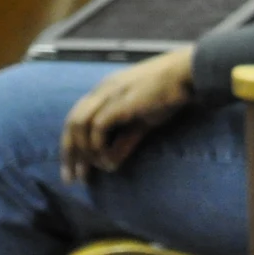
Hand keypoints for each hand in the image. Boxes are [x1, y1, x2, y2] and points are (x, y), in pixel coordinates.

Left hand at [60, 48, 193, 181]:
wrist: (184, 75)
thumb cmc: (167, 95)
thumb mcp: (141, 121)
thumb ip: (124, 140)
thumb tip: (110, 164)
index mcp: (104, 91)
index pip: (76, 119)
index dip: (71, 146)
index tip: (74, 171)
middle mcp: (101, 91)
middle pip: (72, 123)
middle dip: (69, 154)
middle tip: (73, 179)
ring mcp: (109, 94)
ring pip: (80, 125)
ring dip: (84, 152)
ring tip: (95, 169)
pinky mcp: (120, 101)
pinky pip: (98, 127)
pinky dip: (98, 146)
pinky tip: (108, 160)